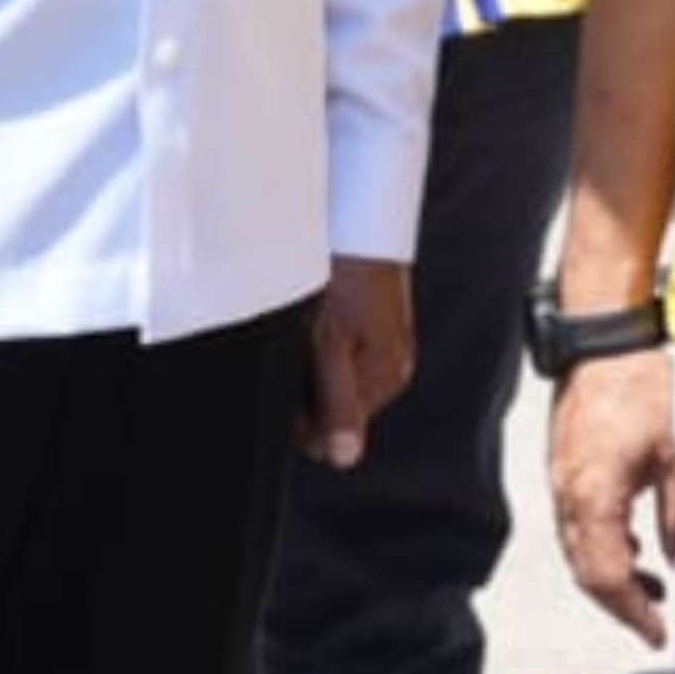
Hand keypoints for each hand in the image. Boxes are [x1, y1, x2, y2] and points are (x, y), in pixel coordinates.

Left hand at [302, 257, 412, 462]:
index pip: (332, 435)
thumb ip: (336, 403)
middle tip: (294, 348)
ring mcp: (385, 347)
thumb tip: (345, 459)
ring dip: (310, 367)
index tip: (283, 382)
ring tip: (305, 329)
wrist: (360, 215)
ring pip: (333, 383)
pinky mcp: (376, 328)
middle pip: (333, 409)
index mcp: (385, 378)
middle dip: (305, 391)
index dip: (298, 419)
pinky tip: (313, 321)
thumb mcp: (331, 343)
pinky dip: (321, 347)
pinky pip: (341, 358)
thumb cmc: (345, 276)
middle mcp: (391, 368)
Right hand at [543, 344, 674, 648]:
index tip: (657, 632)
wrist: (603, 330)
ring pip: (578, 548)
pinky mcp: (563, 461)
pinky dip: (601, 544)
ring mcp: (560, 477)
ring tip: (649, 587)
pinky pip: (575, 521)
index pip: (607, 577)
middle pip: (586, 570)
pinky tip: (631, 543)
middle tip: (653, 620)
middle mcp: (567, 494)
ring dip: (610, 574)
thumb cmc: (642, 381)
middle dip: (619, 603)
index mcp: (593, 496)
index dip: (632, 612)